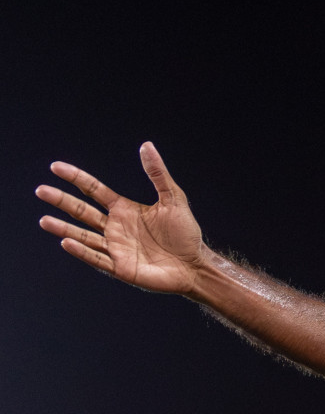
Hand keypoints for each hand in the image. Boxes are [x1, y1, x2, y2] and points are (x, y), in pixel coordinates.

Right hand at [36, 142, 205, 293]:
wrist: (195, 265)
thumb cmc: (186, 233)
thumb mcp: (173, 199)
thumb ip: (158, 174)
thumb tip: (147, 146)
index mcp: (124, 209)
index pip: (93, 190)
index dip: (75, 178)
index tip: (56, 167)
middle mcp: (115, 227)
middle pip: (82, 211)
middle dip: (62, 201)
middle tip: (41, 190)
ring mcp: (116, 248)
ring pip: (83, 236)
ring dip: (64, 228)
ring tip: (44, 220)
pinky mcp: (121, 267)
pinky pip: (97, 259)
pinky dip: (82, 251)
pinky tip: (66, 242)